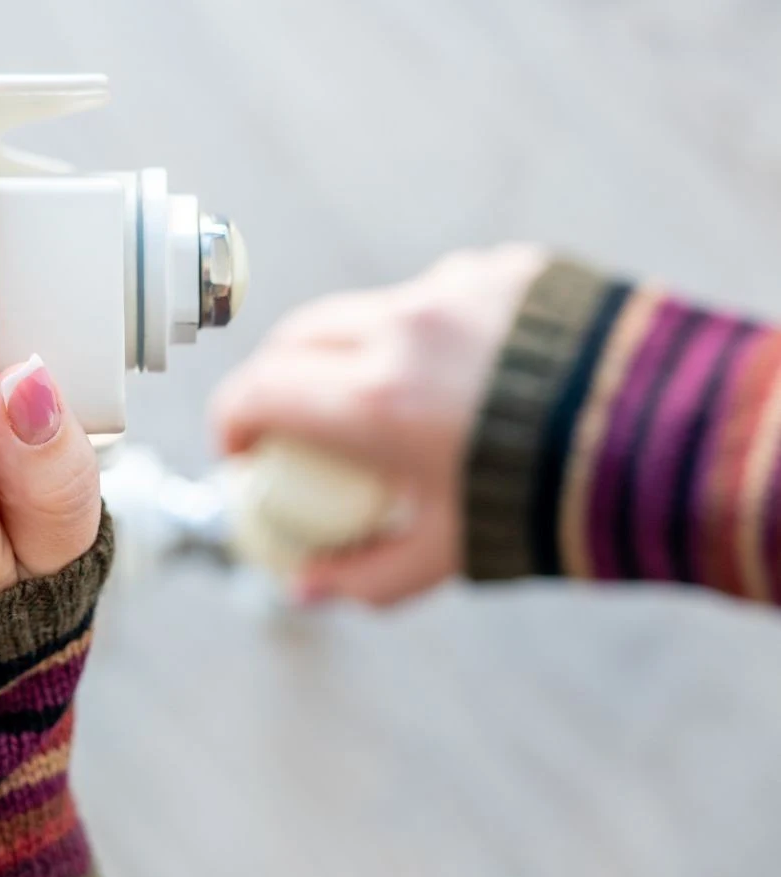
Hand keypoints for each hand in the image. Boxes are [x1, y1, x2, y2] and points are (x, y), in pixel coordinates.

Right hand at [210, 244, 547, 605]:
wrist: (664, 440)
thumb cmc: (547, 501)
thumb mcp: (443, 553)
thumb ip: (360, 576)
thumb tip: (303, 589)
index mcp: (374, 399)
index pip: (258, 391)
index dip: (231, 423)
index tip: (240, 453)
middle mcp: (403, 327)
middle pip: (295, 336)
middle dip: (275, 379)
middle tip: (287, 425)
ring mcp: (453, 288)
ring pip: (366, 310)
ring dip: (351, 352)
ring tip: (387, 405)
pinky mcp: (502, 268)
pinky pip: (436, 295)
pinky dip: (425, 332)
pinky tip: (460, 376)